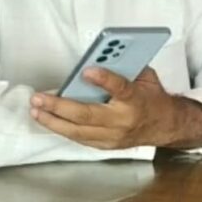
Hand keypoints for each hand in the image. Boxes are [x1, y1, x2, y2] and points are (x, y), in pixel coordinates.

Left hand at [30, 67, 201, 149]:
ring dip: (53, 120)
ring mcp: (114, 136)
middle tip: (39, 97)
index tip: (87, 70)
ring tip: (36, 110)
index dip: (104, 80)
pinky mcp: (106, 145)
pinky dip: (63, 128)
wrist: (165, 126)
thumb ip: (126, 67)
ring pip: (77, 131)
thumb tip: (101, 56)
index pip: (120, 89)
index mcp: (136, 100)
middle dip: (60, 106)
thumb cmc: (153, 98)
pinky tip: (49, 119)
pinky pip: (80, 138)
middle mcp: (123, 120)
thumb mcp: (146, 77)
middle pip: (87, 114)